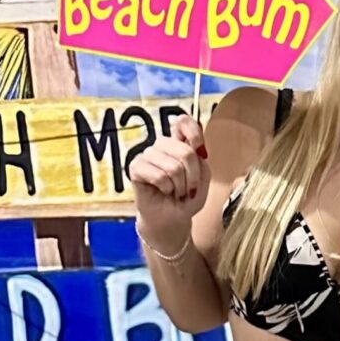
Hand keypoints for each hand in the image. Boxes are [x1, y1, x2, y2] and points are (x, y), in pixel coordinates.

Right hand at [130, 115, 210, 248]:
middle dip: (192, 177)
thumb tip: (195, 149)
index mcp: (179, 143)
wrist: (172, 219)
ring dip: (179, 186)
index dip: (194, 133)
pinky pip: (158, 175)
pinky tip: (164, 192)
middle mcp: (162, 145)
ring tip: (175, 192)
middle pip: (185, 151)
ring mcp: (148, 155)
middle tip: (188, 189)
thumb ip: (202, 161)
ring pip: (173, 167)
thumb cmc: (186, 198)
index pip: (183, 122)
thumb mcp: (203, 179)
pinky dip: (167, 189)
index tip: (202, 153)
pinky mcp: (136, 167)